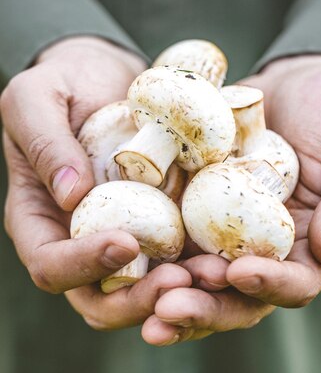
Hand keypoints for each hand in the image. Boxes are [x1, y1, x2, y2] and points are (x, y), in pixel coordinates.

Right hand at [0, 37, 193, 326]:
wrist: (109, 74)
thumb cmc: (63, 81)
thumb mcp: (36, 97)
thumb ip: (45, 143)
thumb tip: (71, 197)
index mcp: (41, 220)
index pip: (50, 265)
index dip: (83, 265)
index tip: (125, 241)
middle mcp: (82, 240)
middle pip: (99, 299)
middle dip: (138, 298)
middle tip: (179, 278)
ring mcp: (126, 236)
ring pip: (145, 289)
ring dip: (180, 292)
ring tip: (215, 272)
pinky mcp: (163, 224)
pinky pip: (182, 256)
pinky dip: (203, 263)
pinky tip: (232, 253)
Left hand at [141, 55, 320, 344]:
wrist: (300, 78)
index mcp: (310, 245)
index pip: (294, 283)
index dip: (267, 286)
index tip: (237, 271)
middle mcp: (265, 247)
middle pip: (237, 295)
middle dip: (206, 305)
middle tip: (169, 305)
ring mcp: (227, 228)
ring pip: (199, 275)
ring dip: (171, 291)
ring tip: (143, 297)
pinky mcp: (196, 204)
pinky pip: (172, 230)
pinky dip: (151, 247)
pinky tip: (123, 251)